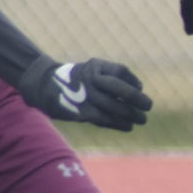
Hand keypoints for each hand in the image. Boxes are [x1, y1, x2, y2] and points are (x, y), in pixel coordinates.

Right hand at [18, 55, 150, 131]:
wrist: (44, 86)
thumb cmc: (77, 79)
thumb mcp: (93, 70)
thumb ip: (113, 77)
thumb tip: (138, 88)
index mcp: (94, 66)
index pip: (120, 71)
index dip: (133, 81)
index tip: (139, 88)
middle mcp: (89, 79)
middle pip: (118, 88)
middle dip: (136, 99)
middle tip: (149, 106)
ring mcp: (84, 96)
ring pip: (113, 106)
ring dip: (131, 115)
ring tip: (142, 119)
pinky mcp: (80, 111)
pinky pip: (103, 119)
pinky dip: (118, 124)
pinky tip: (128, 126)